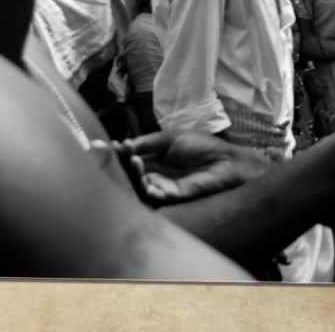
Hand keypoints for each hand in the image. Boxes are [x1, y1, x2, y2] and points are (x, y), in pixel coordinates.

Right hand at [112, 131, 271, 204]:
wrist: (226, 160)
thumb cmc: (202, 146)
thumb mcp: (170, 138)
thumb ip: (147, 142)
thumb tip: (122, 144)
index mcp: (154, 158)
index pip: (130, 157)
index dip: (120, 153)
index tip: (108, 146)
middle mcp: (154, 173)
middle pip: (131, 172)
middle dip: (121, 164)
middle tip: (116, 154)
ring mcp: (162, 186)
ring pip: (139, 184)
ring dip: (134, 174)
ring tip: (134, 161)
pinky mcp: (172, 197)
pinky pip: (155, 195)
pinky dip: (148, 188)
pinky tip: (146, 177)